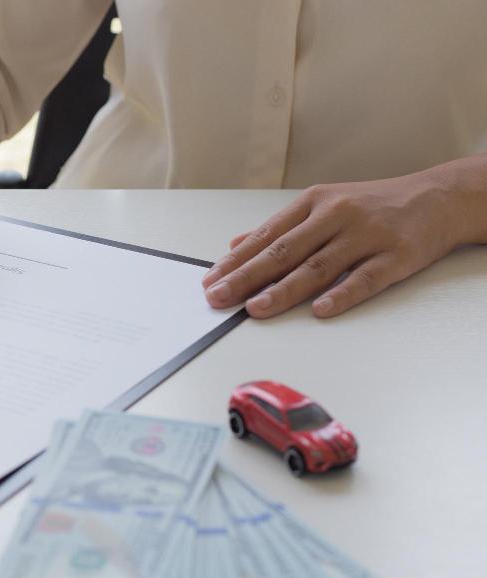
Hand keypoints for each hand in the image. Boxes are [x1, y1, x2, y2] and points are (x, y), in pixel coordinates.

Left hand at [201, 157, 486, 317]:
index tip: (210, 281)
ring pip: (317, 266)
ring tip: (255, 308)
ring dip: (283, 290)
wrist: (438, 197)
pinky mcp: (395, 255)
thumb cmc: (373, 205)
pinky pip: (364, 278)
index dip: (236, 261)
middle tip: (219, 297)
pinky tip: (320, 310)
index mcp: (313, 203)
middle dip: (246, 277)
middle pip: (284, 252)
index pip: (266, 236)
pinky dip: (342, 295)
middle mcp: (335, 216)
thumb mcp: (323, 204)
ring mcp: (365, 236)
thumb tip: (236, 244)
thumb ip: (280, 228)